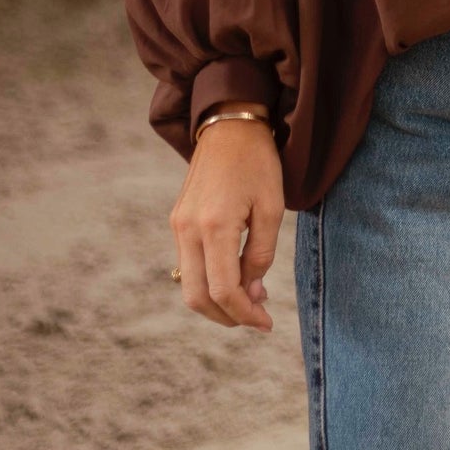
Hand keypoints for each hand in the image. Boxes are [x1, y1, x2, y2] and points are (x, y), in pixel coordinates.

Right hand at [170, 110, 284, 332]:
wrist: (230, 125)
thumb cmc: (258, 163)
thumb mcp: (272, 208)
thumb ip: (261, 255)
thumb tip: (251, 294)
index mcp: (214, 225)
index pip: (223, 290)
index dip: (244, 314)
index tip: (266, 324)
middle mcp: (188, 229)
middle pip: (197, 297)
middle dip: (226, 316)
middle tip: (256, 318)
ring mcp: (178, 225)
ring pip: (189, 285)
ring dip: (217, 301)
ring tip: (250, 298)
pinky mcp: (178, 220)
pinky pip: (188, 264)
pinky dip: (209, 280)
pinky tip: (235, 276)